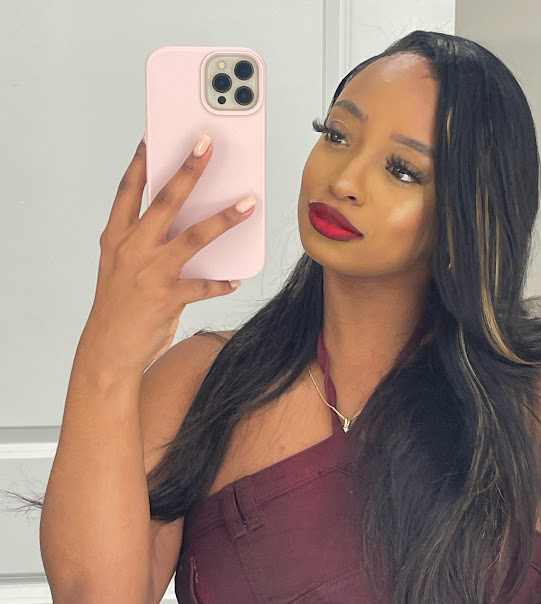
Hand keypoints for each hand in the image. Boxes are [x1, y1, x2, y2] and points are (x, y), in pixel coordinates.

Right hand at [86, 133, 254, 373]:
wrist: (109, 350)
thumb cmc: (119, 306)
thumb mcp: (122, 267)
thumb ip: (147, 242)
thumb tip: (186, 223)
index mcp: (117, 237)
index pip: (129, 189)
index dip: (142, 160)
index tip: (154, 134)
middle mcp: (132, 248)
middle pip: (165, 200)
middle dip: (188, 169)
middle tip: (207, 144)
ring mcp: (150, 272)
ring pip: (193, 236)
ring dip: (224, 218)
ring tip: (248, 203)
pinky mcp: (168, 297)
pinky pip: (204, 285)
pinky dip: (222, 282)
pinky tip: (235, 279)